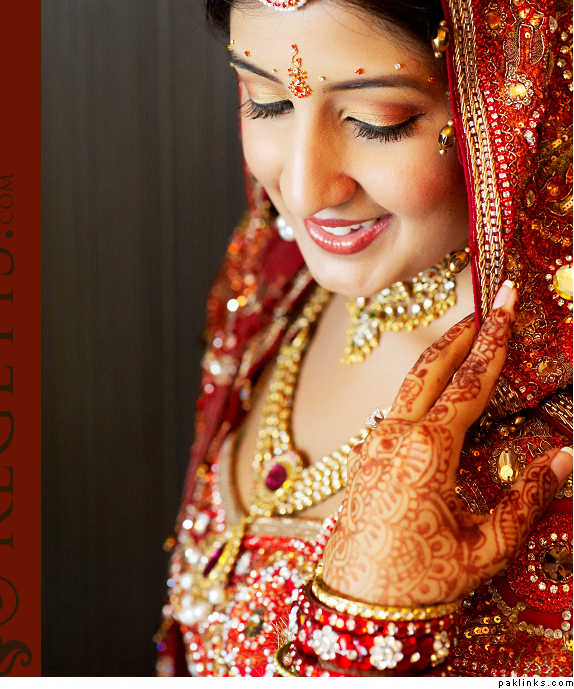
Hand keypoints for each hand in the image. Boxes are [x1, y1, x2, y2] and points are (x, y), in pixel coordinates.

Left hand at [322, 281, 571, 606]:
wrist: (355, 605)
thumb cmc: (419, 581)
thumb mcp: (485, 547)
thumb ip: (527, 499)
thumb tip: (565, 458)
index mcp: (427, 451)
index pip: (469, 383)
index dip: (493, 340)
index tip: (504, 302)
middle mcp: (394, 437)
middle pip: (430, 368)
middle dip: (460, 333)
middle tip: (484, 305)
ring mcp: (373, 444)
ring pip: (408, 386)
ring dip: (438, 359)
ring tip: (465, 342)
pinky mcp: (364, 457)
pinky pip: (396, 410)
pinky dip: (421, 391)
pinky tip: (437, 397)